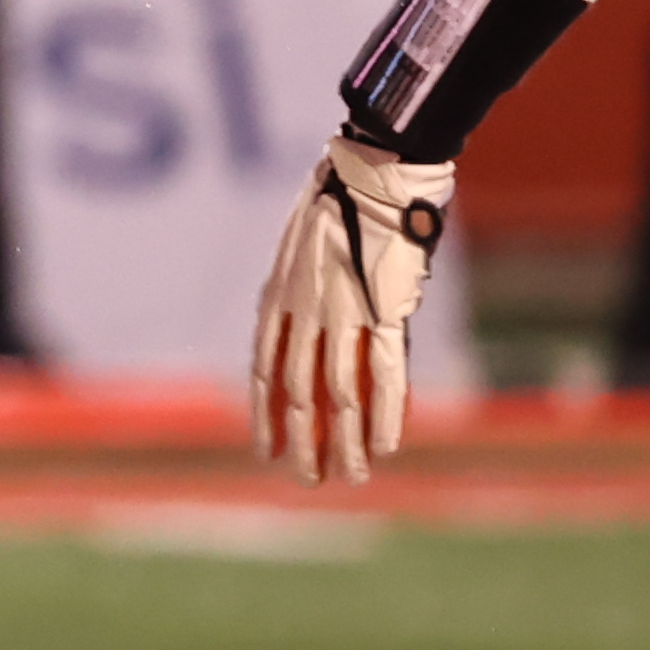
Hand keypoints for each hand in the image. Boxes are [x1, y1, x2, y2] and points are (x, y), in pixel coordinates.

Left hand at [252, 136, 455, 483]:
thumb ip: (295, 291)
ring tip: (352, 477)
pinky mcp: (386, 311)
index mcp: (279, 297)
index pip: (264, 371)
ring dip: (345, 440)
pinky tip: (385, 446)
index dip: (265, 415)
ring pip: (338, 392)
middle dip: (302, 441)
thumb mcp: (297, 248)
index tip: (265, 451)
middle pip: (298, 391)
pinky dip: (385, 413)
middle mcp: (305, 311)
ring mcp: (345, 312)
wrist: (369, 169)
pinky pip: (384, 372)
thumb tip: (292, 323)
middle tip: (308, 481)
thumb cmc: (337, 202)